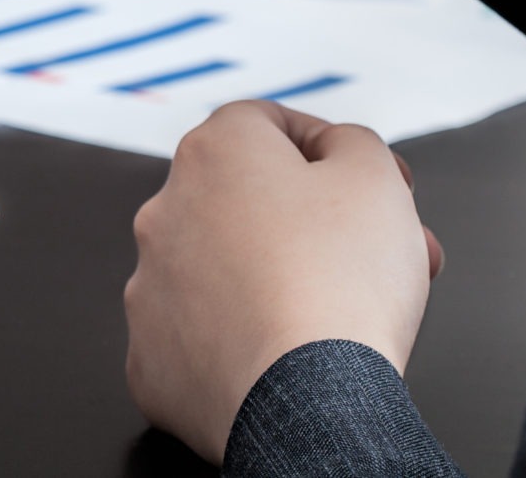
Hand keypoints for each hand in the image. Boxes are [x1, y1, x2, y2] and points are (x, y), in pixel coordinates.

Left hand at [124, 102, 442, 465]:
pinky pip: (202, 337)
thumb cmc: (342, 285)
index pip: (267, 126)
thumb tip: (332, 148)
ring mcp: (149, 287)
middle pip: (247, 202)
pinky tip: (287, 354)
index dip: (327, 150)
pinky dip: (241, 341)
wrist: (310, 398)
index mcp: (214, 154)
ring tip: (337, 311)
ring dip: (273, 278)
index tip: (367, 185)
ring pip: (223, 270)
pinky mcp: (151, 358)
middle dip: (313, 222)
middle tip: (376, 255)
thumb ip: (352, 143)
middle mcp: (165, 210)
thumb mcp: (376, 176)